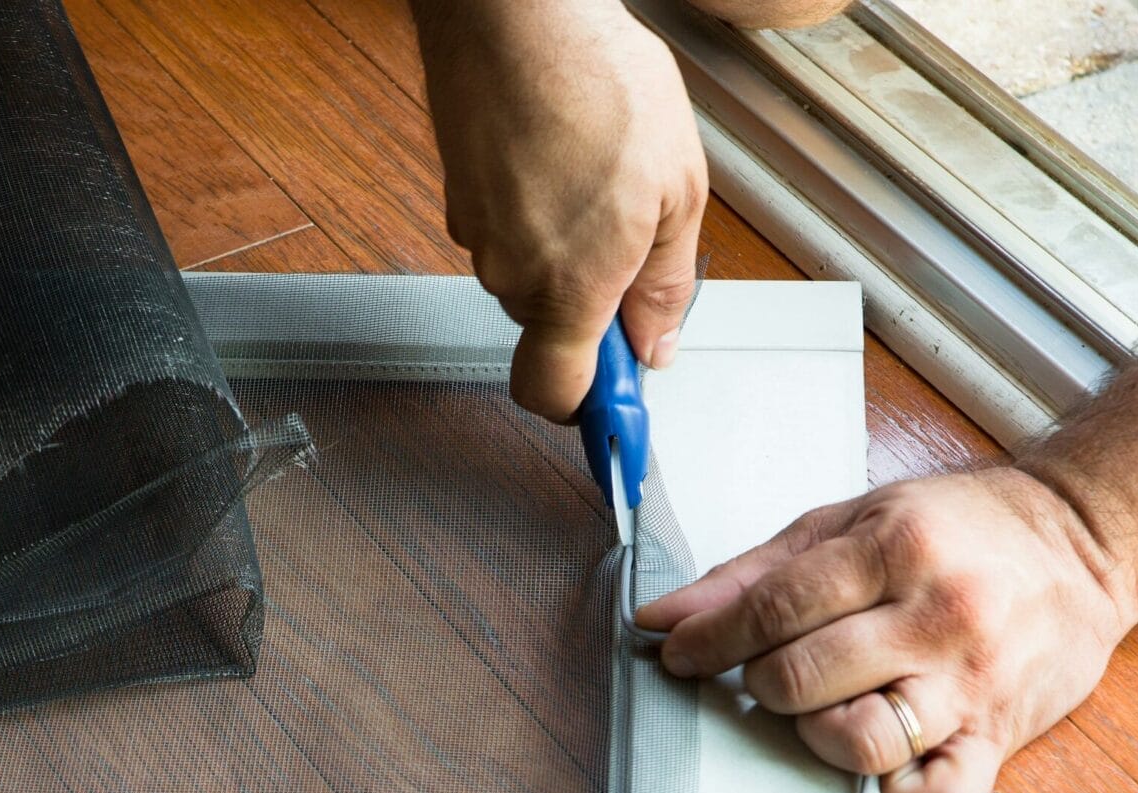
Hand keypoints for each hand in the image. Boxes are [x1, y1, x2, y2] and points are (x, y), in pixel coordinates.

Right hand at [415, 0, 707, 420]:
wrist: (516, 13)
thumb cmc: (598, 83)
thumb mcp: (677, 191)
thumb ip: (664, 284)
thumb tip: (656, 344)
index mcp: (570, 286)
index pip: (553, 393)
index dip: (587, 407)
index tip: (617, 403)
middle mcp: (511, 273)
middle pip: (549, 325)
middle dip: (591, 299)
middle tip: (635, 239)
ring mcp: (476, 232)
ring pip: (527, 270)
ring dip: (564, 244)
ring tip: (599, 173)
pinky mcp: (459, 192)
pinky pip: (505, 225)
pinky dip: (534, 205)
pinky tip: (562, 152)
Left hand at [633, 467, 1137, 792]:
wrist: (1086, 539)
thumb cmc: (958, 529)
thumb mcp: (851, 520)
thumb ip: (754, 573)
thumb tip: (664, 618)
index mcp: (897, 550)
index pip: (772, 610)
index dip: (709, 641)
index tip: (679, 654)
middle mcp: (939, 618)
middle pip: (803, 680)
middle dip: (762, 684)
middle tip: (768, 672)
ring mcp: (973, 684)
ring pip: (860, 743)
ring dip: (816, 734)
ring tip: (823, 706)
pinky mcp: (1001, 739)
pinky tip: (873, 761)